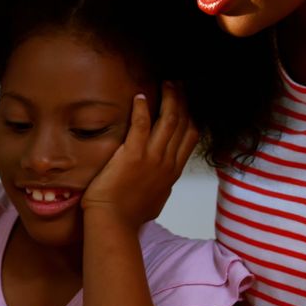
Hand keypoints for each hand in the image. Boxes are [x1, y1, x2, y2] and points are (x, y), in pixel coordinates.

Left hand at [82, 82, 198, 229]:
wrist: (114, 223)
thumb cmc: (129, 216)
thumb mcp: (155, 199)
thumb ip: (161, 185)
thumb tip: (163, 181)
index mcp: (172, 172)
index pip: (190, 137)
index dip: (191, 116)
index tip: (188, 102)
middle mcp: (167, 162)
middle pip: (183, 124)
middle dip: (183, 101)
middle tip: (179, 84)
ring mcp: (152, 158)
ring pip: (169, 121)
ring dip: (170, 98)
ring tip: (168, 82)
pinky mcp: (132, 156)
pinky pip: (142, 125)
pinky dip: (142, 109)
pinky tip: (140, 96)